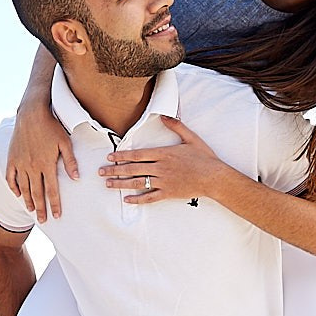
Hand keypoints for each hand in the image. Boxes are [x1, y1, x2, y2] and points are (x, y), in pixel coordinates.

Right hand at [7, 101, 78, 220]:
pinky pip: (11, 178)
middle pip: (37, 194)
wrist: (31, 114)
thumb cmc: (52, 127)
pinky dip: (14, 188)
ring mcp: (20, 164)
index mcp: (47, 164)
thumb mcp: (65, 142)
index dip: (55, 204)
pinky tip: (18, 194)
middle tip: (43, 221)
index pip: (52, 190)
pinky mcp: (12, 159)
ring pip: (24, 188)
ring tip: (32, 211)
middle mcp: (32, 167)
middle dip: (41, 209)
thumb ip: (70, 162)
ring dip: (28, 201)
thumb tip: (76, 178)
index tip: (57, 216)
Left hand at [102, 115, 227, 203]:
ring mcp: (164, 181)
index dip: (122, 156)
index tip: (110, 157)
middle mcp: (161, 168)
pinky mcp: (168, 193)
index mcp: (164, 153)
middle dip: (115, 170)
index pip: (138, 155)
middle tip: (101, 171)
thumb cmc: (204, 157)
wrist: (215, 177)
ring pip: (138, 183)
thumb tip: (164, 115)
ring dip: (121, 184)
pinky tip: (127, 200)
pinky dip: (137, 199)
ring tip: (108, 184)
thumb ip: (176, 126)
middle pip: (133, 169)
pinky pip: (149, 197)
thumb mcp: (191, 138)